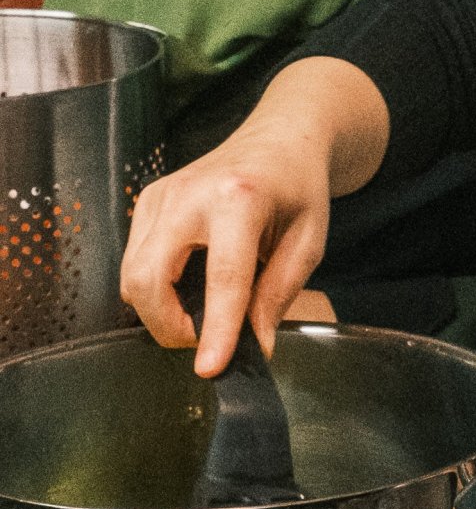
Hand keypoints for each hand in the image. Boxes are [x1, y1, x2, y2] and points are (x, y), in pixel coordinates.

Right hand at [121, 116, 332, 375]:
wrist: (281, 138)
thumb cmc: (299, 187)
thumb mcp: (309, 240)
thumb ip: (280, 293)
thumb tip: (255, 346)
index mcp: (240, 199)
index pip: (222, 277)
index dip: (216, 329)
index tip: (210, 369)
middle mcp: (189, 194)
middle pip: (149, 281)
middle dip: (169, 327)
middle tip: (207, 342)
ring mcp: (160, 196)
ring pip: (131, 277)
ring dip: (159, 312)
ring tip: (203, 314)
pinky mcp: (147, 201)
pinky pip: (133, 262)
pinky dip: (154, 289)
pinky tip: (188, 285)